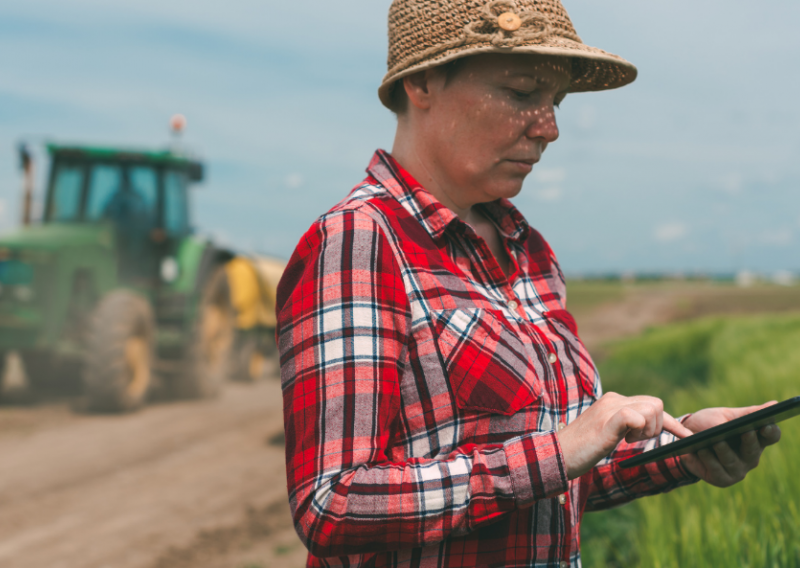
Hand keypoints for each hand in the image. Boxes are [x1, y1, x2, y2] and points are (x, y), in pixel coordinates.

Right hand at [557, 392, 693, 478]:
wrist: (557, 455)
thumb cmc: (580, 450)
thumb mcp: (607, 433)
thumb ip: (625, 425)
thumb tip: (646, 427)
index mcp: (613, 401)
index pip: (650, 405)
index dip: (672, 422)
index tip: (687, 436)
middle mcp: (613, 399)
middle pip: (656, 404)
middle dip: (656, 426)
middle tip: (635, 440)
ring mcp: (611, 407)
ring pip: (652, 409)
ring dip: (648, 430)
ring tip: (626, 440)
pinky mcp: (609, 419)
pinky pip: (638, 417)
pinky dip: (639, 430)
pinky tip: (623, 439)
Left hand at [680, 403, 781, 486]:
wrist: (681, 438)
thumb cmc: (709, 424)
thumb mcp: (726, 415)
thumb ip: (747, 413)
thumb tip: (774, 405)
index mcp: (756, 439)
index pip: (771, 436)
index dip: (771, 431)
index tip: (766, 425)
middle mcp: (750, 457)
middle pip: (753, 449)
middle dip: (749, 440)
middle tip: (746, 431)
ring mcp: (737, 470)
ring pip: (732, 460)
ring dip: (723, 450)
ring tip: (716, 441)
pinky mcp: (722, 479)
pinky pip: (716, 470)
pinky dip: (708, 459)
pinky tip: (701, 450)